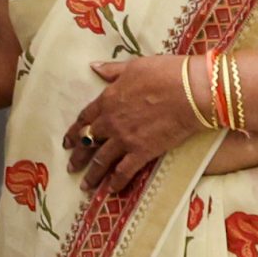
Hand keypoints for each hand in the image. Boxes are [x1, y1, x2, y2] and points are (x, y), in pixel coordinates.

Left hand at [65, 55, 205, 193]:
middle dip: (78, 155)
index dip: (75, 131)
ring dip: (92, 174)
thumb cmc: (165, 73)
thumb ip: (112, 71)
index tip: (68, 141)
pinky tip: (111, 190)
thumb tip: (94, 67)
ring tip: (84, 185)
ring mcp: (125, 138)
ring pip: (101, 159)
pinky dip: (116, 182)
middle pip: (88, 141)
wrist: (189, 91)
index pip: (85, 117)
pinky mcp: (142, 152)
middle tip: (71, 166)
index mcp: (107, 99)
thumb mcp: (133, 66)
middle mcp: (111, 121)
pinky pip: (124, 171)